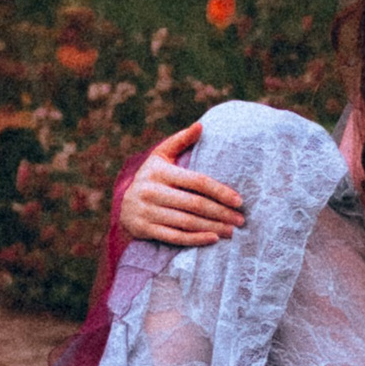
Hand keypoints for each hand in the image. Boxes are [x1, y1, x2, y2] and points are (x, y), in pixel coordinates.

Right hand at [119, 122, 245, 244]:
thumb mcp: (160, 156)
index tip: (239, 200)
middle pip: (195, 204)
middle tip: (240, 220)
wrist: (123, 205)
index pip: (197, 181)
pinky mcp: (143, 229)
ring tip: (231, 231)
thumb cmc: (152, 177)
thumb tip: (201, 126)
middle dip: (221, 213)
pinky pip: (174, 237)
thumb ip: (180, 141)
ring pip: (187, 222)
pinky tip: (213, 239)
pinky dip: (195, 239)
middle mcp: (151, 191)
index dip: (220, 191)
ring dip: (213, 227)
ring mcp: (146, 211)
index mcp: (159, 171)